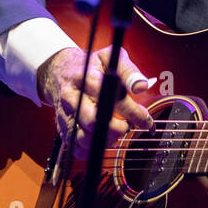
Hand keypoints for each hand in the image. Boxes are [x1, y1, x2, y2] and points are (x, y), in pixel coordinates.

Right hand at [37, 46, 153, 159]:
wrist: (61, 72)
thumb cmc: (91, 66)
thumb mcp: (110, 58)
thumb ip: (128, 71)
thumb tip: (141, 86)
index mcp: (85, 78)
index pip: (110, 98)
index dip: (132, 112)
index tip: (145, 118)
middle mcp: (72, 98)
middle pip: (94, 122)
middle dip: (119, 129)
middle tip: (130, 125)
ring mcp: (66, 115)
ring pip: (85, 139)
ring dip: (108, 140)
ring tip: (119, 130)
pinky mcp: (63, 129)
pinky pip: (77, 148)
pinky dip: (94, 149)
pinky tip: (105, 138)